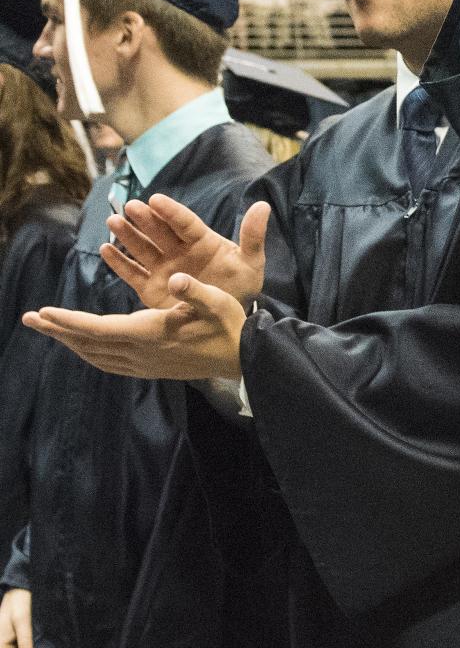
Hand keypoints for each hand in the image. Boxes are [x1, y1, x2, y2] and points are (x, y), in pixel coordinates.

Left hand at [23, 274, 246, 382]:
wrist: (242, 358)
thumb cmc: (230, 325)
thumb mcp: (217, 301)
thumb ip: (195, 291)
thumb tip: (177, 279)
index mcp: (152, 332)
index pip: (100, 328)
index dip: (70, 321)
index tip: (44, 312)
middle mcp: (142, 352)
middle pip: (89, 343)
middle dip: (58, 330)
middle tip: (29, 318)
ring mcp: (144, 364)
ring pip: (95, 355)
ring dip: (69, 342)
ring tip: (49, 329)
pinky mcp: (149, 368)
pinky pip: (108, 363)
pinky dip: (88, 352)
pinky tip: (83, 346)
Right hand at [103, 195, 267, 309]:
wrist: (229, 316)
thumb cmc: (242, 285)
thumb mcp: (251, 263)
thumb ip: (253, 236)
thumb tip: (263, 205)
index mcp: (202, 241)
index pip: (185, 223)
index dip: (171, 212)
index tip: (156, 200)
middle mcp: (179, 251)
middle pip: (160, 231)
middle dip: (145, 219)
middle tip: (130, 206)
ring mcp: (164, 268)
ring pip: (143, 248)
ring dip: (128, 235)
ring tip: (113, 222)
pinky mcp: (152, 288)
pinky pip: (133, 273)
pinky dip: (120, 263)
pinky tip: (105, 250)